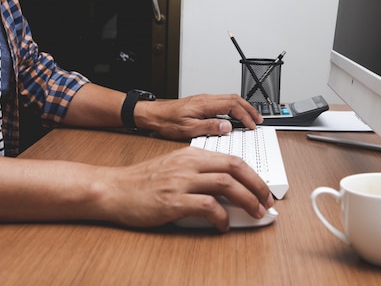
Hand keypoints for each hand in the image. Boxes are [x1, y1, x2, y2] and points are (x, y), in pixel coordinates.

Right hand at [95, 147, 274, 231]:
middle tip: (267, 201)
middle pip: (235, 168)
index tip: (262, 188)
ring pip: (226, 185)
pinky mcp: (174, 201)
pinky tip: (222, 226)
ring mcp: (181, 182)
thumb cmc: (141, 182)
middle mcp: (189, 164)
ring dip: (247, 200)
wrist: (113, 189)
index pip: (231, 159)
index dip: (252, 174)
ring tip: (254, 213)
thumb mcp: (173, 167)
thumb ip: (198, 172)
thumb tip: (226, 187)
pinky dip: (221, 217)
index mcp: (191, 154)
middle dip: (257, 185)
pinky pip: (208, 206)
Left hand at [135, 93, 262, 138]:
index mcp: (205, 104)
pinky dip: (234, 108)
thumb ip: (209, 127)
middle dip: (249, 109)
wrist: (153, 114)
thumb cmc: (166, 121)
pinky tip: (235, 117)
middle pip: (235, 98)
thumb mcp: (187, 129)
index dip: (245, 115)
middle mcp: (206, 99)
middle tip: (259, 120)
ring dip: (243, 107)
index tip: (252, 125)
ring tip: (251, 118)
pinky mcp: (202, 103)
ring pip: (230, 99)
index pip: (232, 106)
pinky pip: (223, 102)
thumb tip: (227, 127)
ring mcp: (204, 100)